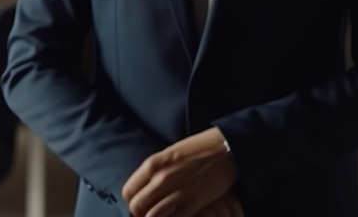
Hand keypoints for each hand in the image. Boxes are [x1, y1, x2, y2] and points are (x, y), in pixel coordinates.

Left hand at [123, 127, 237, 216]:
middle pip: (136, 207)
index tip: (138, 203)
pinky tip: (173, 216)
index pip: (128, 191)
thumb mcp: (171, 152)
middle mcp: (162, 179)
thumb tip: (144, 187)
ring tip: (159, 215)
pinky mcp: (193, 204)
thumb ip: (156, 170)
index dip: (131, 200)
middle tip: (147, 213)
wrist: (228, 149)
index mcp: (153, 164)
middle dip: (138, 213)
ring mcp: (178, 193)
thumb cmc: (199, 148)